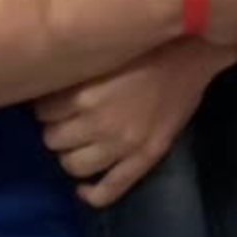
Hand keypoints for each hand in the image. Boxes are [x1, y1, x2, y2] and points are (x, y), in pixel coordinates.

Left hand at [34, 39, 236, 206]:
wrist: (194, 51)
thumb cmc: (148, 43)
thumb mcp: (104, 52)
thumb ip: (78, 71)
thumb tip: (51, 79)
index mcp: (86, 93)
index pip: (42, 111)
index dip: (47, 105)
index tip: (55, 99)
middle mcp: (99, 123)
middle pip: (52, 139)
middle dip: (56, 128)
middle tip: (66, 118)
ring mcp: (122, 146)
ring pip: (72, 165)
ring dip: (71, 154)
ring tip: (79, 142)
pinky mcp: (144, 158)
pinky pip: (108, 190)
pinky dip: (91, 193)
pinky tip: (84, 187)